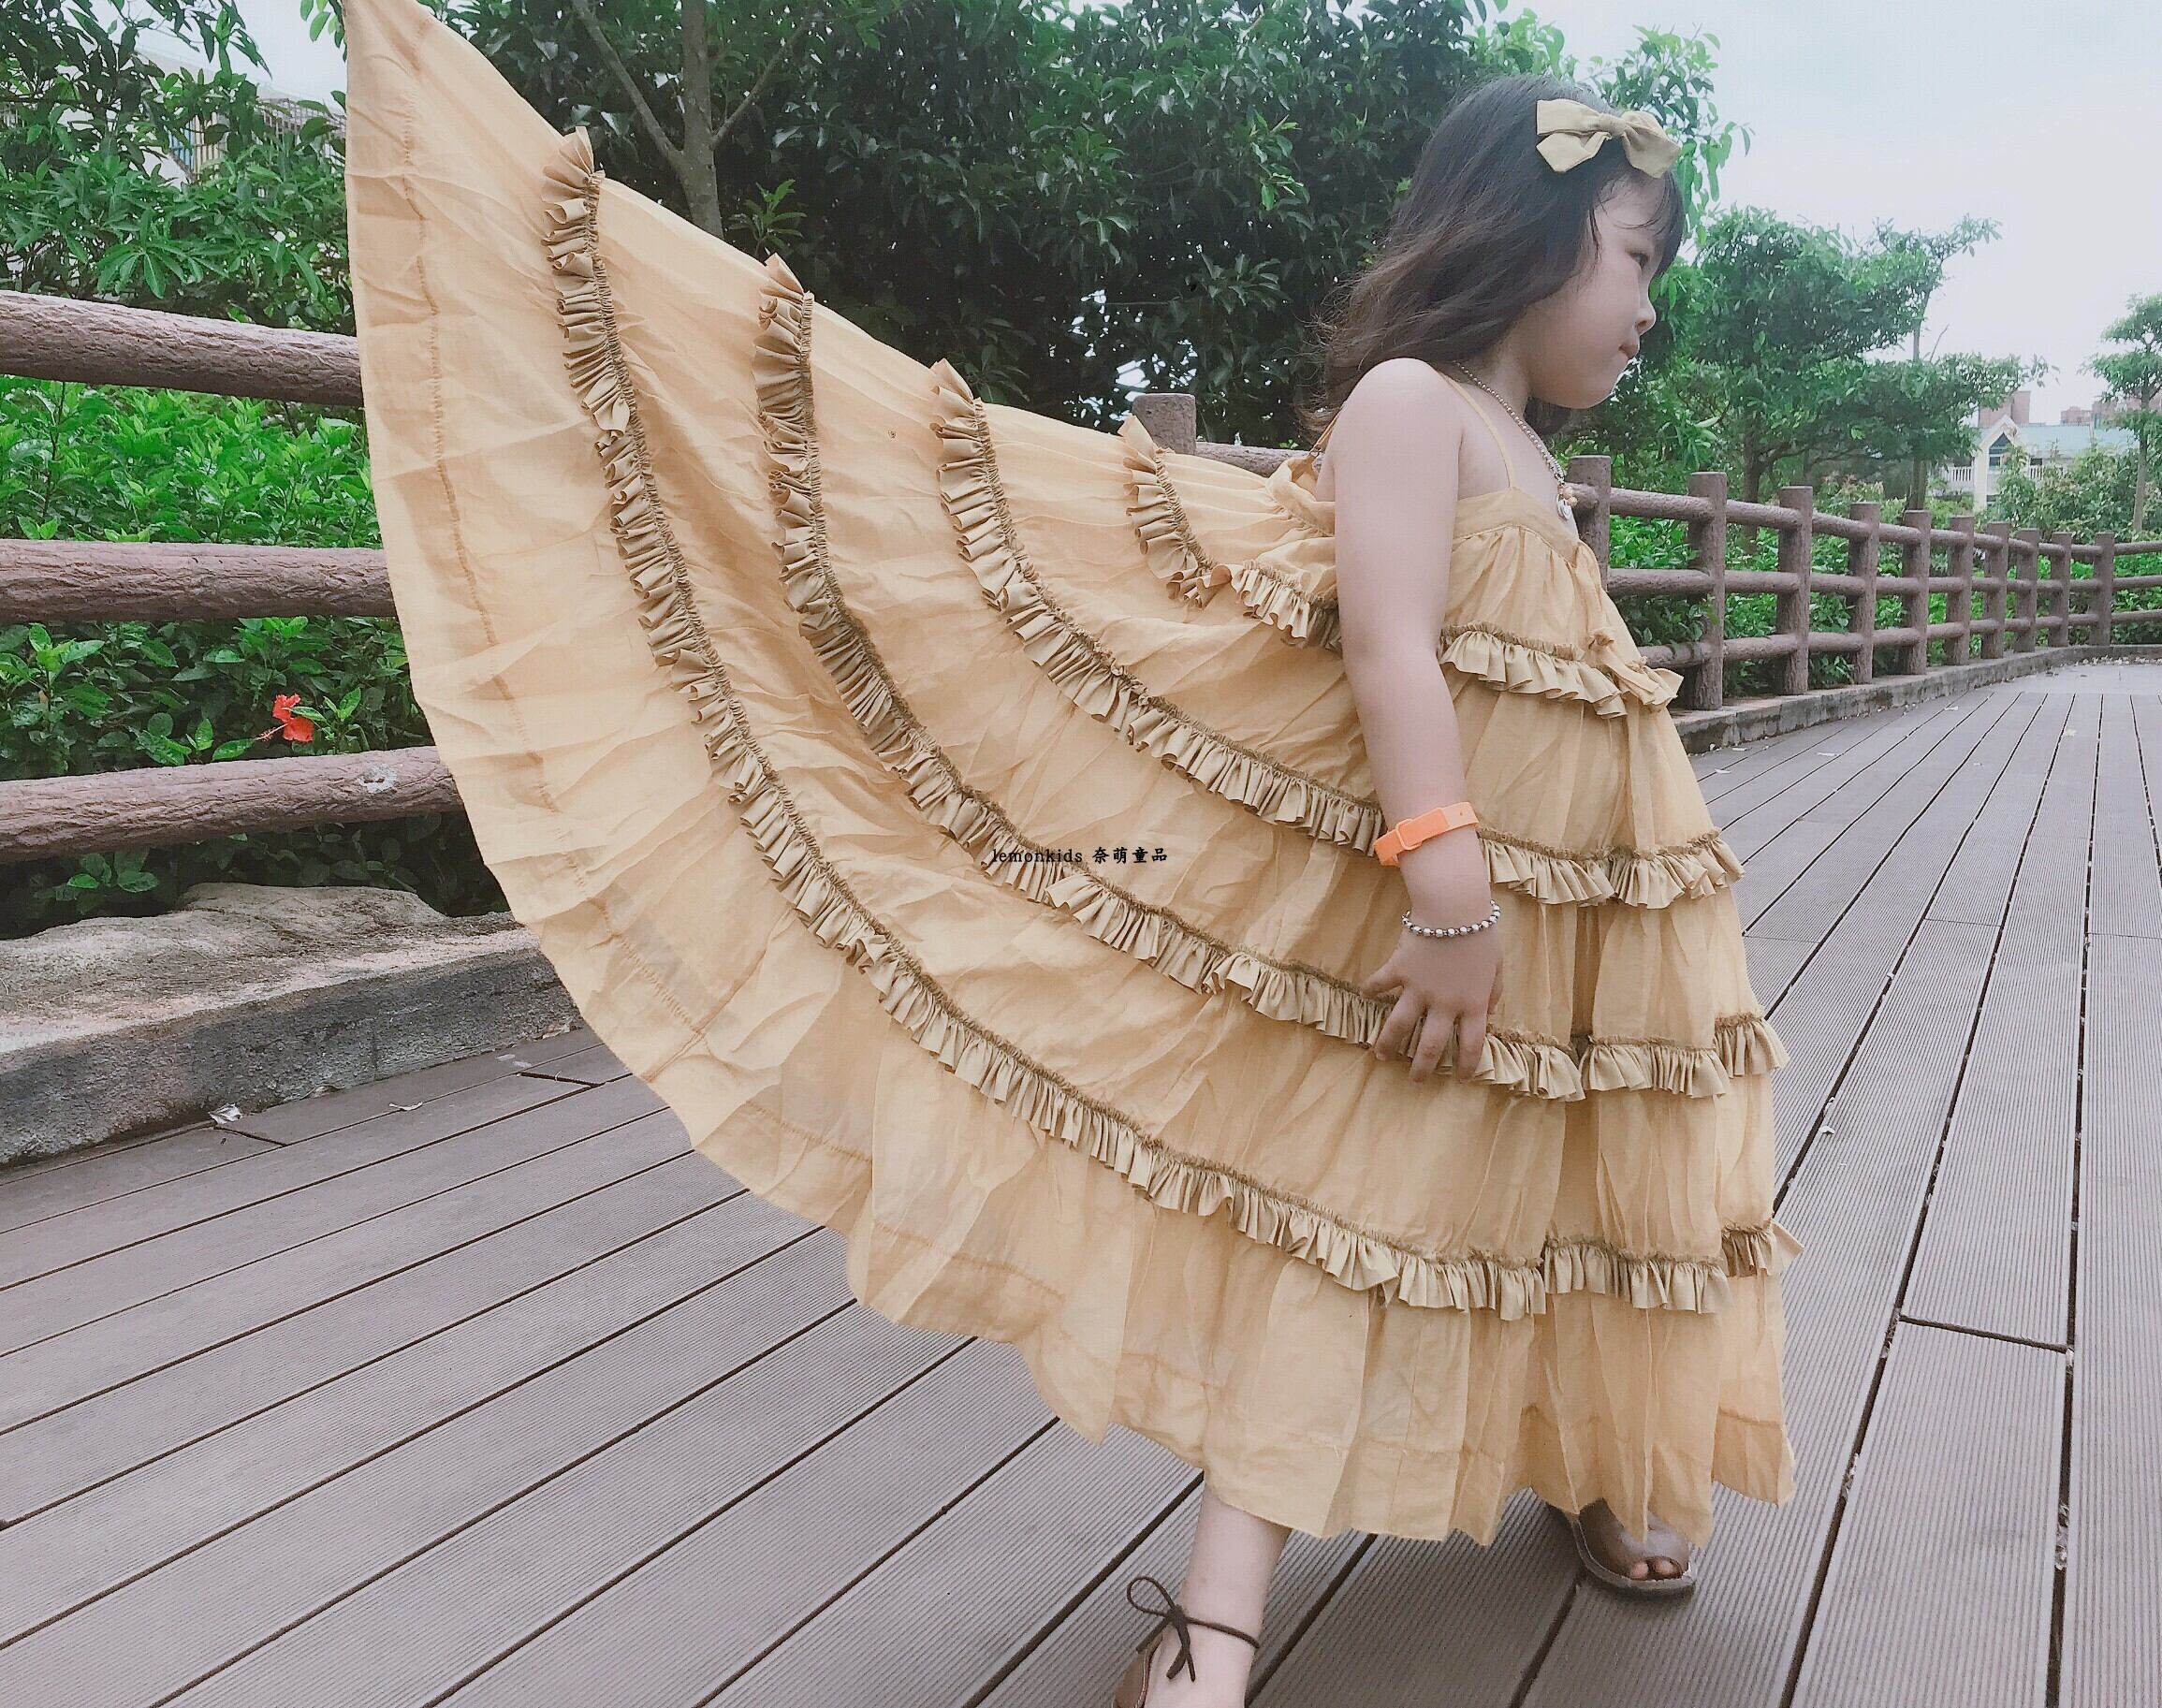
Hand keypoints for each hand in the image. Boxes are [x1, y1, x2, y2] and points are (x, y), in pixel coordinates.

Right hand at [1359, 901, 1505, 1082]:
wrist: (1454, 908)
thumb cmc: (1480, 934)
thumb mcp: (1496, 966)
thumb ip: (1493, 992)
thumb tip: (1488, 1012)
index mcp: (1472, 1004)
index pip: (1471, 1045)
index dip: (1468, 1066)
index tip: (1462, 1078)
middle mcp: (1444, 1004)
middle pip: (1431, 1046)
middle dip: (1422, 1068)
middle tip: (1416, 1080)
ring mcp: (1419, 989)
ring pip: (1399, 1026)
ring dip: (1388, 1043)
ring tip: (1380, 1055)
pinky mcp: (1399, 971)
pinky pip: (1380, 983)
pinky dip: (1370, 989)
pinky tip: (1363, 994)